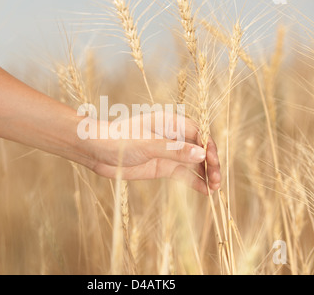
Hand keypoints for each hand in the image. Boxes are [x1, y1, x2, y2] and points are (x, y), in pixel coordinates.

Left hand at [80, 112, 220, 194]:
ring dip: (205, 173)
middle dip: (210, 162)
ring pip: (193, 162)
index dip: (208, 146)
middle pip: (199, 148)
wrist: (97, 152)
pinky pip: (183, 174)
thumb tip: (202, 154)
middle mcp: (172, 137)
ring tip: (215, 189)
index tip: (212, 161)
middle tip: (217, 179)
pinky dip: (194, 181)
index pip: (198, 133)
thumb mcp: (148, 145)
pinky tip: (205, 191)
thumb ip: (174, 150)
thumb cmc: (120, 140)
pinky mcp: (162, 167)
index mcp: (170, 123)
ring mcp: (168, 153)